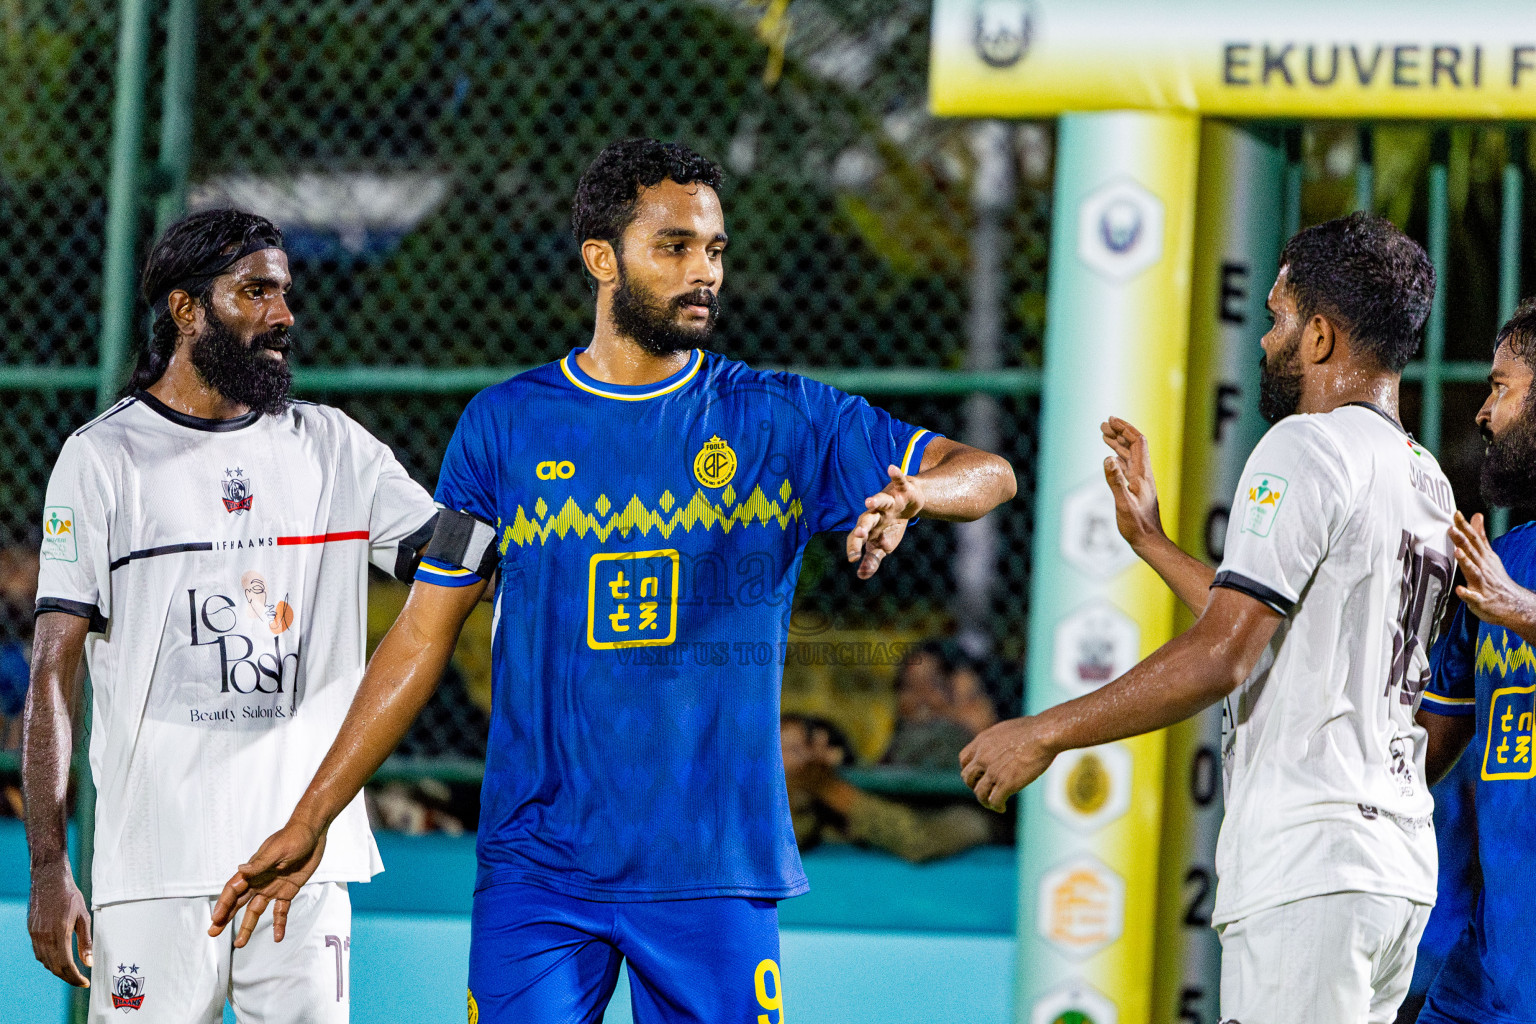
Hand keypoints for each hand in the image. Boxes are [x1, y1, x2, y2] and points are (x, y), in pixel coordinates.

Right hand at [28, 862, 90, 986]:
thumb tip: (88, 962)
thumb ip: (85, 942)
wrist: (49, 878)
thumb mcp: (83, 917)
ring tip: (72, 971)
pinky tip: (59, 958)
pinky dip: (49, 960)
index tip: (85, 982)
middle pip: (54, 967)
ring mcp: (35, 935)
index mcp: (59, 934)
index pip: (66, 965)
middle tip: (80, 980)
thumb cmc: (70, 895)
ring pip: (45, 962)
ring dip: (58, 970)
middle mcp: (44, 937)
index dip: (75, 978)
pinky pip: (38, 953)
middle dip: (67, 977)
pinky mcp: (31, 931)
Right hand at [208, 822, 326, 947]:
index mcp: (253, 870)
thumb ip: (260, 863)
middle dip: (225, 918)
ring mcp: (272, 887)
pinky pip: (281, 911)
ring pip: (256, 911)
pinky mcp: (287, 891)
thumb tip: (241, 869)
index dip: (224, 904)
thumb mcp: (278, 850)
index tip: (216, 919)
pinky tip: (278, 936)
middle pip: (239, 903)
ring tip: (240, 943)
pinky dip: (279, 924)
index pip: (233, 889)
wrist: (313, 833)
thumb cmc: (294, 837)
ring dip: (248, 926)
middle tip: (213, 933)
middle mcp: (259, 881)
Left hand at [847, 465, 924, 578]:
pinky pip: (899, 480)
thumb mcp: (883, 544)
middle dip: (863, 526)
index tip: (853, 559)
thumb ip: (872, 559)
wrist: (908, 503)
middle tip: (860, 534)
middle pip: (867, 519)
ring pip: (880, 500)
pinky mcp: (902, 490)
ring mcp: (888, 501)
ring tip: (869, 501)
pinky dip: (896, 474)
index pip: (857, 537)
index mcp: (869, 527)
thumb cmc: (890, 526)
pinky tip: (891, 468)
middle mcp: (876, 513)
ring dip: (875, 500)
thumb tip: (861, 576)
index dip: (854, 546)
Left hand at [959, 716, 1056, 812]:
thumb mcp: (1006, 729)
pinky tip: (1002, 807)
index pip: (964, 760)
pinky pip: (994, 801)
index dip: (970, 770)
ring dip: (985, 801)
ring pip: (979, 793)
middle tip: (987, 790)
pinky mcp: (1006, 783)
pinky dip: (997, 806)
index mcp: (982, 742)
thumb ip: (998, 740)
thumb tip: (1002, 746)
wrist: (1044, 734)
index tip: (979, 775)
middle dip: (975, 785)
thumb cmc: (1033, 729)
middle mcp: (982, 757)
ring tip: (994, 804)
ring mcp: (993, 771)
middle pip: (968, 778)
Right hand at [1100, 416, 1165, 551]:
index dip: (1125, 428)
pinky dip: (1118, 456)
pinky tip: (1111, 457)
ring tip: (1103, 434)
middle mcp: (1143, 474)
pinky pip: (1127, 466)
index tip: (1111, 420)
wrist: (1149, 540)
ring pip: (1129, 455)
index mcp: (1142, 474)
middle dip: (1119, 432)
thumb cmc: (1136, 525)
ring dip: (1117, 443)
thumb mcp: (1123, 503)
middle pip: (1133, 445)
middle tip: (1103, 425)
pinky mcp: (1136, 488)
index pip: (1136, 442)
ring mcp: (1140, 481)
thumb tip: (1107, 458)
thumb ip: (1115, 481)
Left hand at [1452, 511, 1535, 636]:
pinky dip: (1466, 594)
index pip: (1474, 539)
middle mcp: (1483, 568)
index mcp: (1483, 558)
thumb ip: (1480, 536)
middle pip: (1472, 552)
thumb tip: (1477, 517)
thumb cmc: (1496, 579)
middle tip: (1452, 529)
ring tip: (1458, 552)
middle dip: (1462, 540)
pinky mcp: (1481, 600)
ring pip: (1473, 571)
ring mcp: (1482, 584)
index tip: (1456, 514)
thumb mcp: (1488, 554)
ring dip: (1466, 562)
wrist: (1513, 604)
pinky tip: (1459, 590)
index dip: (1465, 527)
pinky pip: (1473, 597)